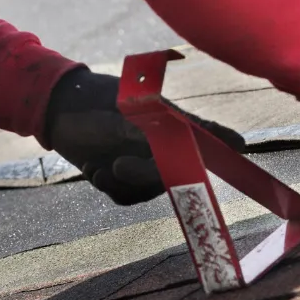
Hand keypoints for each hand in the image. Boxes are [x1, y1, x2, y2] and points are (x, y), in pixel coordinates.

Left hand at [43, 67, 244, 204]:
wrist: (57, 108)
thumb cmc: (99, 102)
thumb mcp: (138, 114)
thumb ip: (177, 130)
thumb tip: (233, 143)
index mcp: (172, 125)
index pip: (207, 141)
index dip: (224, 146)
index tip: (242, 147)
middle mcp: (162, 145)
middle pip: (170, 176)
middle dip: (142, 176)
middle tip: (117, 165)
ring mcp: (141, 161)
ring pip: (146, 191)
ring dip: (120, 183)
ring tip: (100, 166)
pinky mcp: (120, 176)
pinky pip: (125, 197)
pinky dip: (108, 187)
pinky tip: (94, 169)